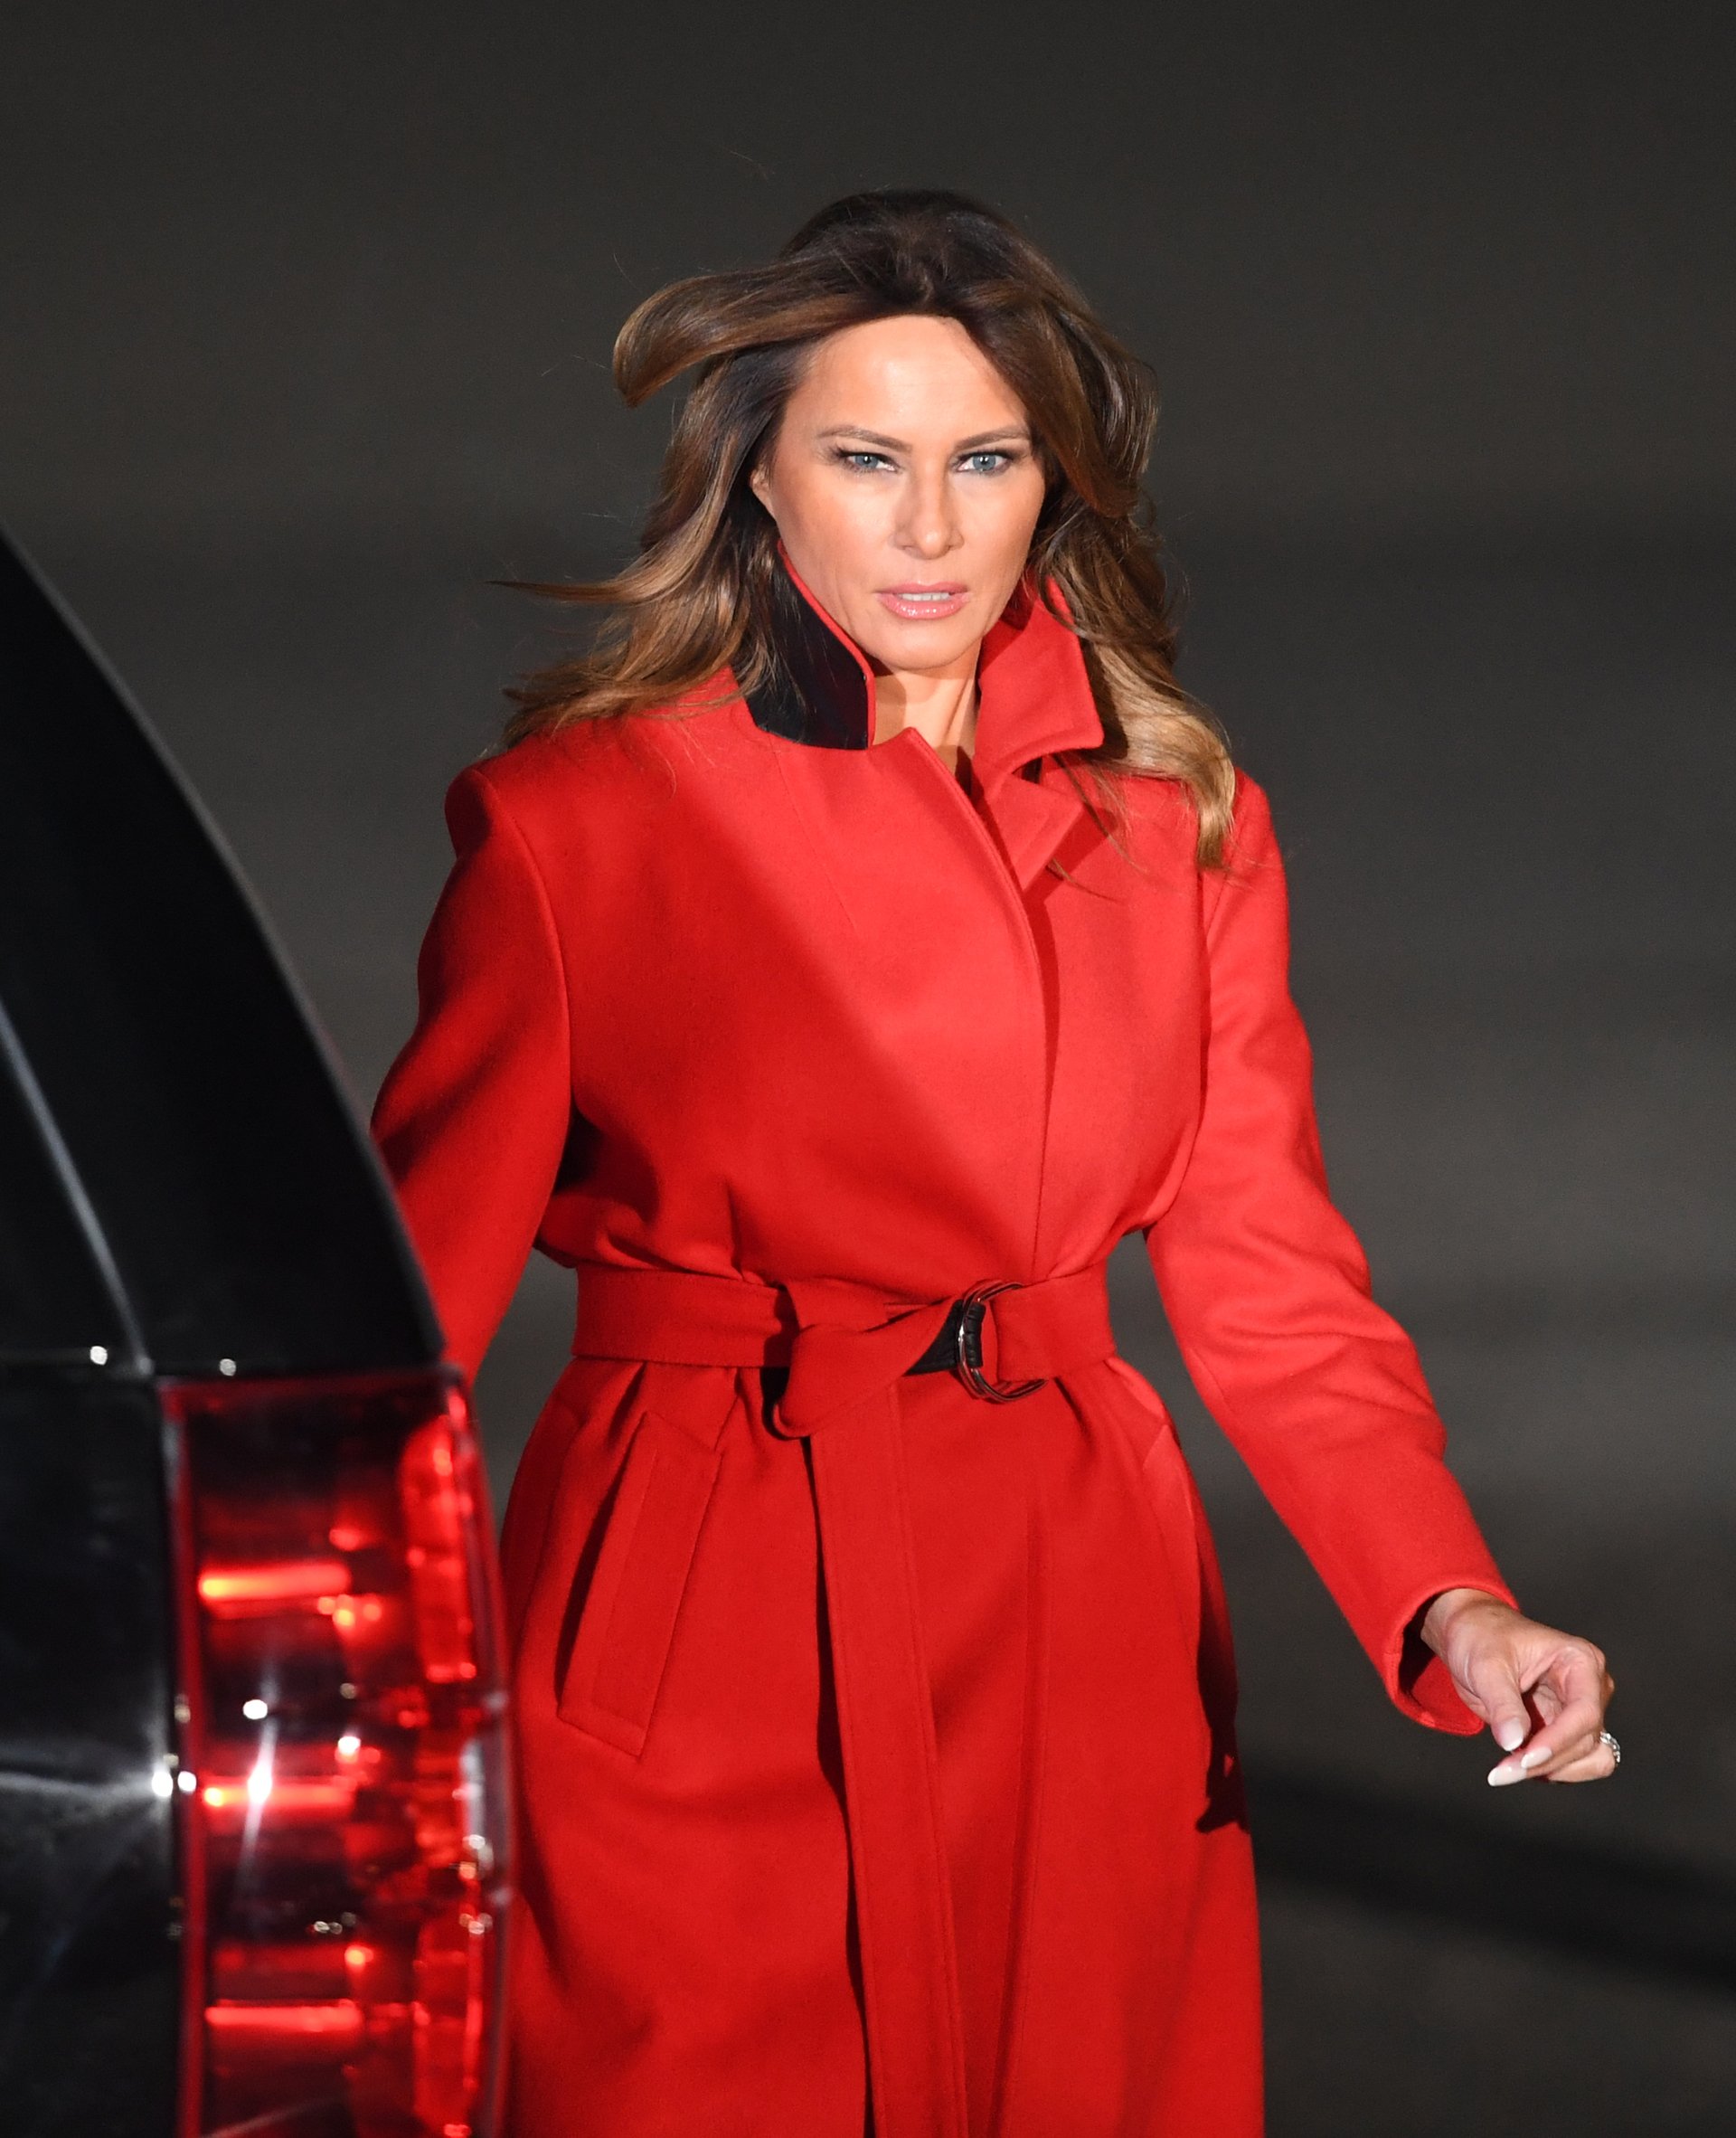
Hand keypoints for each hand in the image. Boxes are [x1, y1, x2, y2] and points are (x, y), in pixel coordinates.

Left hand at [1419, 1587, 1616, 1786]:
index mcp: (1580, 1661)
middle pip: (1586, 1741)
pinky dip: (1548, 1770)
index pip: (1584, 1713)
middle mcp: (1589, 1688)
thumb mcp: (1486, 1664)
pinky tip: (1516, 1764)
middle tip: (1501, 1772)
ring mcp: (1580, 1711)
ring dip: (1551, 1771)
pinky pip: (1571, 1762)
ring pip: (1589, 1759)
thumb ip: (1502, 1703)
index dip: (1558, 1742)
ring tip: (1508, 1769)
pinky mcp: (1565, 1729)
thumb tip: (1514, 1742)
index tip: (1524, 1759)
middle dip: (1545, 1761)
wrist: (1469, 1634)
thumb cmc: (1481, 1636)